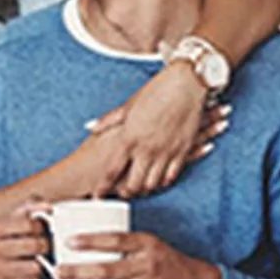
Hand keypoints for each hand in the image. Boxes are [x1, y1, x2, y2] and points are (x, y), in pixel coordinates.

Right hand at [0, 200, 49, 278]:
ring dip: (40, 263)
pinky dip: (34, 278)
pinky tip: (27, 273)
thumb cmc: (6, 240)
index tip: (41, 228)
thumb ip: (31, 208)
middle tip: (44, 246)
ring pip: (35, 266)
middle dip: (44, 245)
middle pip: (33, 246)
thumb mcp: (13, 220)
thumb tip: (49, 207)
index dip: (41, 226)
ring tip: (36, 259)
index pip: (28, 223)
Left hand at [54, 231, 221, 278]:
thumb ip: (124, 242)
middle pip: (107, 270)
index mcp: (147, 244)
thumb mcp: (149, 243)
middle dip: (78, 273)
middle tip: (57, 271)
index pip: (116, 240)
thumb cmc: (165, 259)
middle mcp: (146, 266)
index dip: (91, 240)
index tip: (69, 241)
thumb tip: (85, 236)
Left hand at [90, 61, 230, 197]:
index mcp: (129, 137)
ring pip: (153, 183)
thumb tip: (92, 127)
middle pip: (133, 184)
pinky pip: (172, 176)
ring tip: (138, 189)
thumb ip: (110, 120)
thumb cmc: (157, 90)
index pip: (111, 170)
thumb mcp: (130, 104)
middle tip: (121, 194)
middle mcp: (147, 148)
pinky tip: (158, 181)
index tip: (96, 195)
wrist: (187, 83)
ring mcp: (165, 151)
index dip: (102, 186)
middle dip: (125, 193)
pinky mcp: (182, 150)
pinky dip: (163, 182)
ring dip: (144, 189)